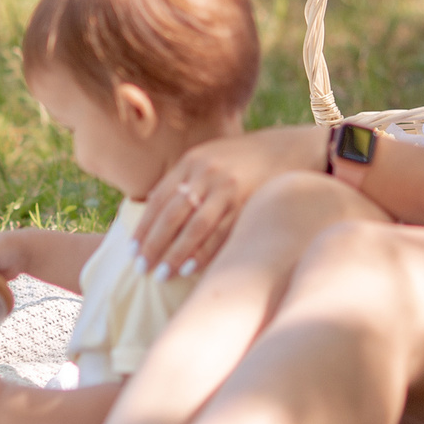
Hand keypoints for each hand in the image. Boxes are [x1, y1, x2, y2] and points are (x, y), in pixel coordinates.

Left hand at [133, 125, 330, 276]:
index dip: (144, 226)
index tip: (132, 249)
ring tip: (162, 275)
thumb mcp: (210, 158)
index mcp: (192, 162)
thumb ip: (185, 181)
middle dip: (154, 245)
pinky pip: (222, 234)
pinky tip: (190, 269)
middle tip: (141, 268)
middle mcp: (206, 173)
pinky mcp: (249, 203)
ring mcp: (228, 188)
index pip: (159, 199)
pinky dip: (204, 253)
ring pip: (194, 227)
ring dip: (175, 254)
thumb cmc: (244, 160)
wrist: (291, 149)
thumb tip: (155, 212)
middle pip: (172, 215)